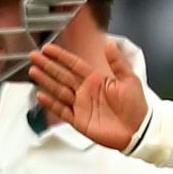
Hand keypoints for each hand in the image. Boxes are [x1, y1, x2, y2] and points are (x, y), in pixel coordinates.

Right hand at [29, 41, 148, 150]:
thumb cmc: (137, 106)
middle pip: (62, 75)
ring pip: (59, 91)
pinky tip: (41, 95)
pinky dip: (51, 104)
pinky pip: (62, 111)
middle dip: (47, 66)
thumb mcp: (128, 79)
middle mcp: (86, 91)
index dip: (60, 56)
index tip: (47, 48)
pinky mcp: (80, 121)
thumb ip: (117, 62)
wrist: (139, 130)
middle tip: (33, 56)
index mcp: (96, 79)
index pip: (74, 64)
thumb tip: (108, 43)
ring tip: (33, 71)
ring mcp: (81, 106)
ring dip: (46, 81)